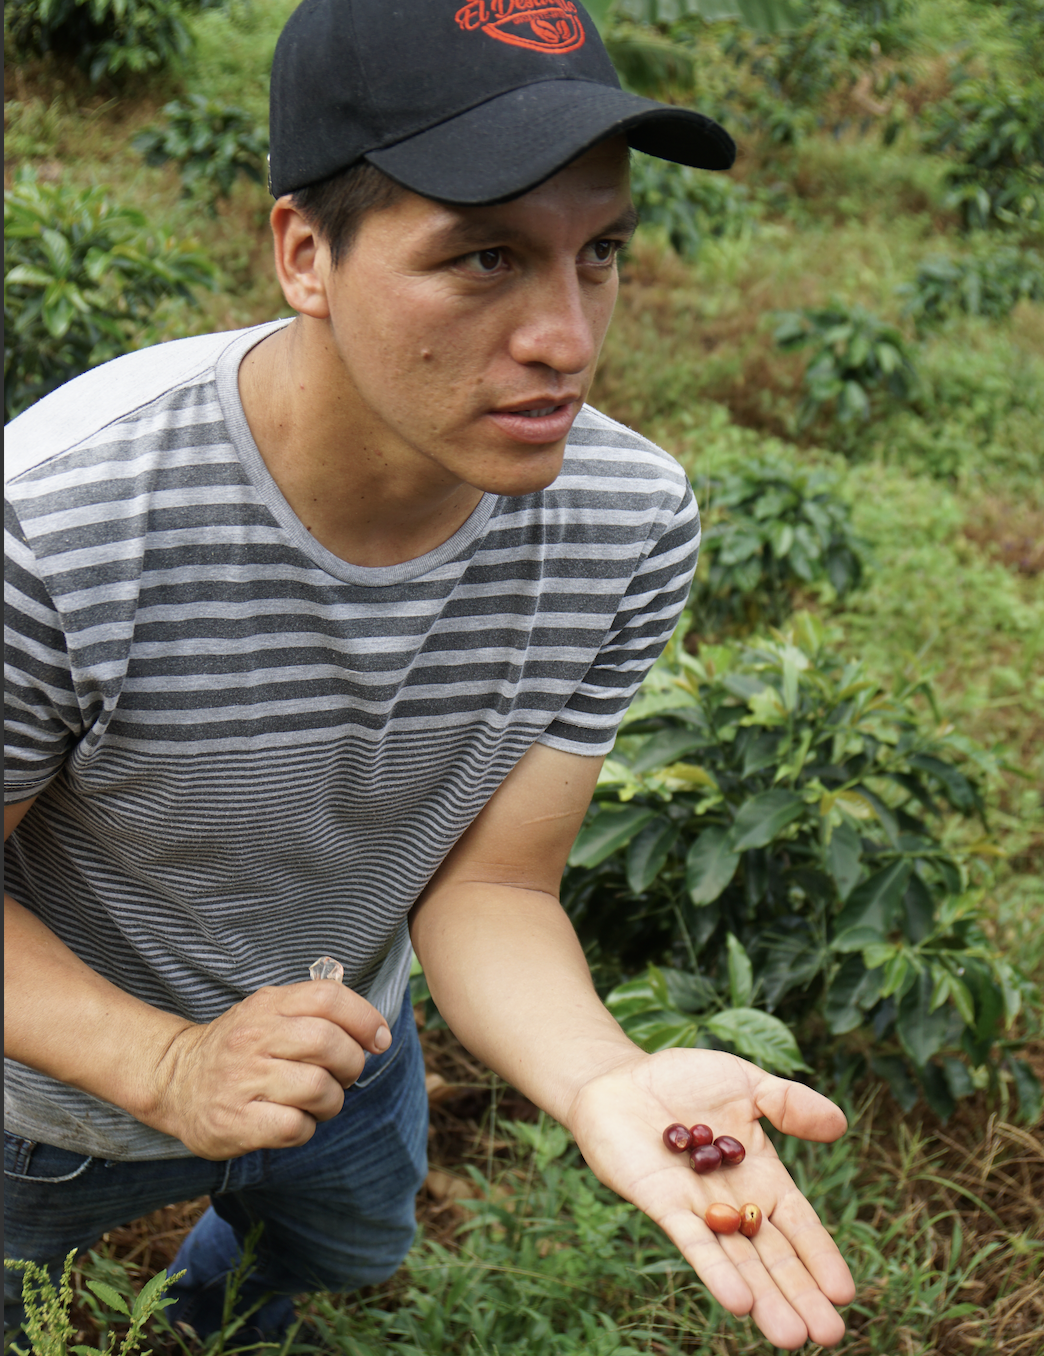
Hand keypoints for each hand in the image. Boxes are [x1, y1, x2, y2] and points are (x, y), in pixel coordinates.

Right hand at [145, 981, 391, 1159]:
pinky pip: (296, 1126)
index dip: (365, 1018)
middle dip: (352, 1064)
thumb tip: (372, 1031)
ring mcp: (242, 1080)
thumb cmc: (239, 1048)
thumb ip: (314, 1011)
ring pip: (318, 1088)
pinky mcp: (235, 1122)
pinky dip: (307, 1127)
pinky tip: (294, 1120)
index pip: (329, 997)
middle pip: (329, 1043)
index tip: (378, 1040)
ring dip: (331, 1100)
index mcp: (268, 1005)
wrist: (175, 1080)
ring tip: (318, 1101)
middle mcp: (254, 1038)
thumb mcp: (268, 1012)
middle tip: (344, 1076)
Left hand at [568, 1047, 854, 1349]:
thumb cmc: (684, 1079)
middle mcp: (734, 1202)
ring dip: (764, 1299)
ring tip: (790, 1337)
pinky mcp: (663, 1206)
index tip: (844, 1293)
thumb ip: (788, 1102)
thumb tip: (841, 1123)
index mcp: (761, 1175)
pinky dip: (716, 1272)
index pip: (798, 1223)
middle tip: (830, 1335)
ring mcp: (699, 1209)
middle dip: (800, 1294)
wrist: (620, 1078)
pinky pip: (693, 1243)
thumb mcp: (744, 1082)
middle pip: (773, 1255)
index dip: (820, 1256)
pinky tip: (738, 1304)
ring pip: (737, 1261)